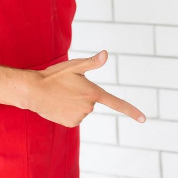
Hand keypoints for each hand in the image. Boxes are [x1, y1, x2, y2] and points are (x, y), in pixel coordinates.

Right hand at [22, 50, 144, 126]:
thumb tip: (106, 54)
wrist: (33, 91)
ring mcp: (80, 117)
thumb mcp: (74, 66)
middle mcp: (89, 107)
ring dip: (75, 103)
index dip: (131, 111)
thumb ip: (92, 63)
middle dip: (83, 95)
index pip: (117, 103)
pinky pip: (76, 117)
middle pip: (92, 101)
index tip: (144, 119)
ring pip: (84, 109)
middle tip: (68, 89)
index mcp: (93, 93)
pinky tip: (59, 105)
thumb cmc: (54, 76)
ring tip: (61, 96)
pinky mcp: (71, 124)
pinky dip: (69, 111)